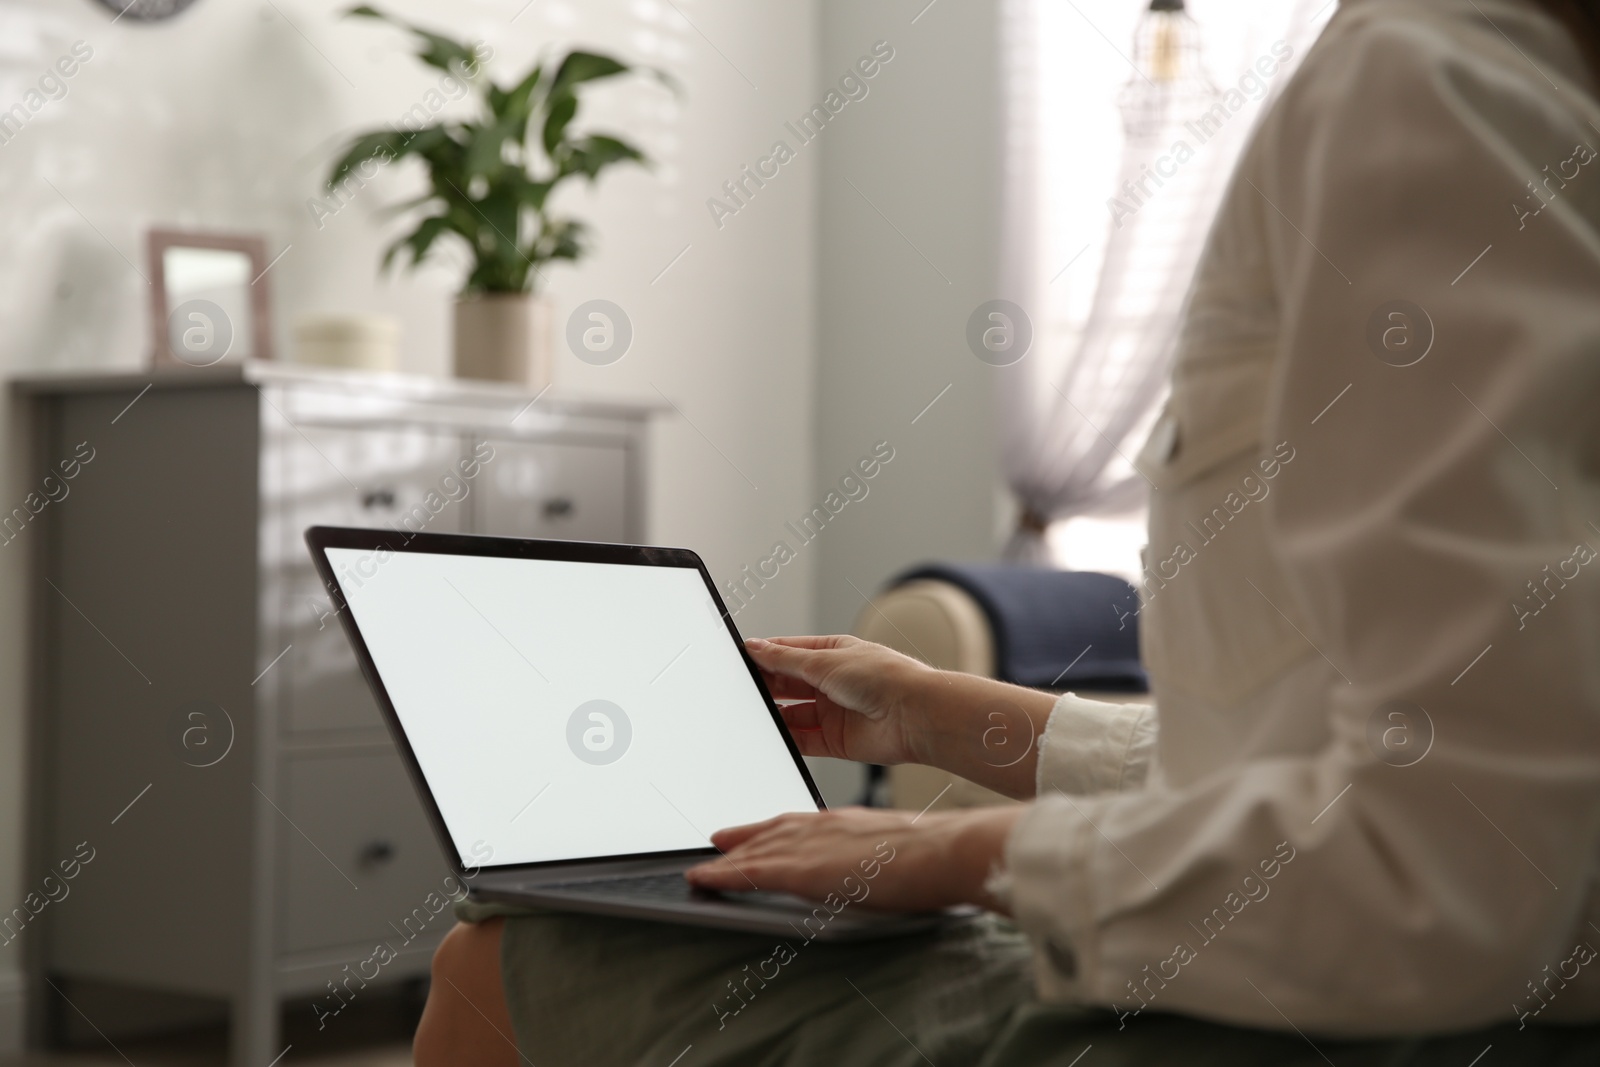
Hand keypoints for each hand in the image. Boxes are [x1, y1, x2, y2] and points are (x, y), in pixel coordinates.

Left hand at [684, 805, 1023, 913]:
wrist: (945, 851)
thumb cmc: (937, 855)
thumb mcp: (902, 848)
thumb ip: (884, 855)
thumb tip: (889, 871)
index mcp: (849, 822)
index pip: (802, 823)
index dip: (777, 828)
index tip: (760, 832)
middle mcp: (824, 825)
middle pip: (774, 830)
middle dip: (745, 837)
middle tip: (718, 841)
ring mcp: (811, 845)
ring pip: (757, 850)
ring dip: (729, 857)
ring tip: (705, 866)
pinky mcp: (802, 870)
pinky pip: (750, 872)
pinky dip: (723, 874)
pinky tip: (703, 879)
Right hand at [744, 635, 932, 765]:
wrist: (914, 715)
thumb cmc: (884, 677)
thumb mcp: (825, 661)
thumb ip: (785, 659)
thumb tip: (757, 647)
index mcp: (832, 653)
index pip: (789, 652)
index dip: (765, 655)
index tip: (741, 659)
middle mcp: (832, 682)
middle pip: (788, 684)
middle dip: (766, 685)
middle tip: (741, 688)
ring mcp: (833, 712)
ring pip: (792, 713)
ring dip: (773, 714)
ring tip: (752, 712)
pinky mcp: (835, 740)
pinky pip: (802, 740)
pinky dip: (786, 739)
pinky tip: (771, 735)